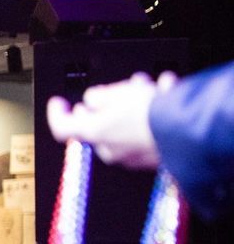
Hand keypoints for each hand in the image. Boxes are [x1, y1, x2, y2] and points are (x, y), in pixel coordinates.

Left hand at [46, 71, 173, 170]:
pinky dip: (152, 114)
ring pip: (126, 125)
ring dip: (134, 104)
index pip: (62, 128)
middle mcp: (109, 150)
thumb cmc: (150, 112)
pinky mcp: (154, 157)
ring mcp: (132, 156)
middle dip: (109, 102)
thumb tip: (93, 100)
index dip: (57, 113)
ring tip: (150, 86)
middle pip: (99, 123)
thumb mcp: (116, 93)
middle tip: (120, 86)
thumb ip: (97, 96)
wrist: (186, 130)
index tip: (58, 102)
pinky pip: (147, 132)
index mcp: (94, 134)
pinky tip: (164, 95)